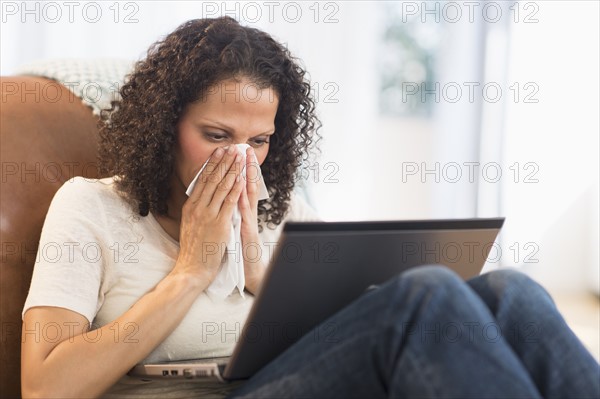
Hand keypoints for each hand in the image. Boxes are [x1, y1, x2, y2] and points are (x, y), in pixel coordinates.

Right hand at [173, 146, 244, 287]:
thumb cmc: (193, 248)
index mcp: (190, 206)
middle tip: (231, 147)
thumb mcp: (189, 224)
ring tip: (239, 157)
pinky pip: (229, 202)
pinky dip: (235, 189)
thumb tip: (201, 195)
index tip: (219, 152)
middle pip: (212, 179)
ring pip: (221, 187)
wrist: (192, 268)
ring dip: (232, 170)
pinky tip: (241, 178)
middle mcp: (198, 208)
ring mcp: (208, 215)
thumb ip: (196, 209)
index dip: (212, 164)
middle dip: (223, 162)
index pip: (202, 180)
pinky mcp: (219, 224)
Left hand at [238, 146, 266, 293]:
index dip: (240, 168)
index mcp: (242, 211)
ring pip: (249, 195)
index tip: (238, 152)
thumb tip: (228, 198)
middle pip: (248, 185)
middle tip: (245, 148)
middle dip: (246, 166)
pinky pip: (245, 211)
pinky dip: (243, 197)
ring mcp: (248, 221)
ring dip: (248, 176)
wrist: (248, 272)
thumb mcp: (234, 227)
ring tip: (245, 160)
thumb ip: (232, 212)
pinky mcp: (247, 230)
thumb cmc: (239, 251)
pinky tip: (241, 186)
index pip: (241, 185)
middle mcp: (247, 213)